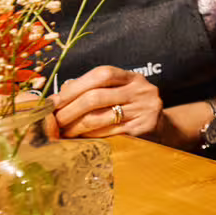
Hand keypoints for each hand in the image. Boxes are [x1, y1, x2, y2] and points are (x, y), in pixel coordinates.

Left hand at [51, 66, 165, 140]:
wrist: (161, 128)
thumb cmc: (130, 109)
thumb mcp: (118, 93)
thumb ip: (92, 90)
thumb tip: (56, 98)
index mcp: (133, 77)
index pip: (102, 74)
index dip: (74, 87)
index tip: (54, 102)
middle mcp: (141, 90)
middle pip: (96, 97)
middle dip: (69, 111)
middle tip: (54, 122)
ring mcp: (144, 110)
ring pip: (99, 118)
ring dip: (75, 127)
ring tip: (63, 132)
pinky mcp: (142, 130)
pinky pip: (107, 134)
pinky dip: (89, 137)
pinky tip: (80, 140)